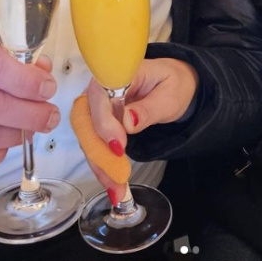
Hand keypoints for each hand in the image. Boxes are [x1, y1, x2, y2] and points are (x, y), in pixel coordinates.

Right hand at [83, 58, 198, 196]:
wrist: (174, 83)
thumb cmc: (172, 83)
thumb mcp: (169, 96)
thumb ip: (149, 109)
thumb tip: (127, 121)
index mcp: (120, 71)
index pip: (100, 94)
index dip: (104, 121)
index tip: (119, 145)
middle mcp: (102, 85)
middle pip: (87, 118)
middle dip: (99, 152)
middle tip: (117, 178)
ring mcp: (98, 103)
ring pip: (87, 135)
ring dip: (99, 164)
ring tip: (116, 189)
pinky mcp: (100, 120)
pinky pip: (94, 142)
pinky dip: (102, 164)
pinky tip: (112, 182)